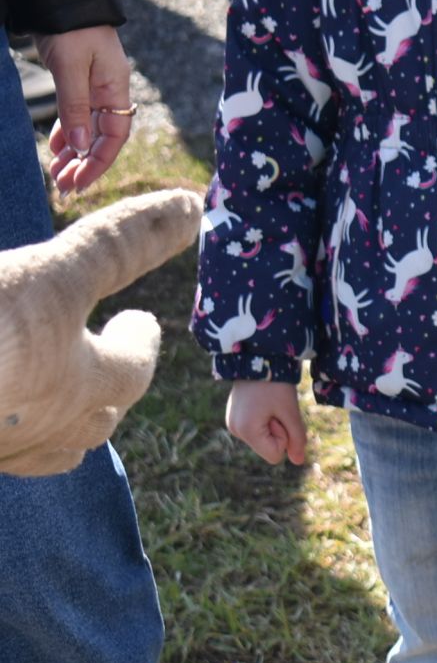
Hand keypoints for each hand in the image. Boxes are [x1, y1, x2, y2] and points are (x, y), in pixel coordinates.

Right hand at [0, 190, 195, 475]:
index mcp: (81, 383)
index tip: (142, 324)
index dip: (138, 341)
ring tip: (63, 403)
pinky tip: (5, 427)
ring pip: (53, 447)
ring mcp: (0, 448)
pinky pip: (6, 454)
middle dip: (110, 388)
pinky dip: (16, 437)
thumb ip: (117, 247)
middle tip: (108, 362)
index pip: (132, 362)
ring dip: (68, 423)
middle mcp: (48, 428)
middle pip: (98, 418)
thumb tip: (191, 208)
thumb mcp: (47, 278)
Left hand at [34, 26, 135, 194]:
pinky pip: (76, 114)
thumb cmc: (70, 26)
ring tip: (56, 173)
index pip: (114, 137)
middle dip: (83, 164)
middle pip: (101, 138)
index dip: (97, 163)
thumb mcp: (71, 68)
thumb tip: (79, 148)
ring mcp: (94, 87)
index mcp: (116, 89)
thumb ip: (75, 107)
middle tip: (63, 187)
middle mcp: (109, 92)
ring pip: (87, 129)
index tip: (78, 183)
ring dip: (73, 153)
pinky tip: (56, 148)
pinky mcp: (78, 80)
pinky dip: (67, 133)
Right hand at [226, 380, 307, 464]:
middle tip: (274, 407)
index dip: (284, 438)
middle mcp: (235, 430)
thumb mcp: (290, 412)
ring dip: (272, 424)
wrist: (257, 358)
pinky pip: (257, 430)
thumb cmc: (276, 385)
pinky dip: (265, 419)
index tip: (279, 416)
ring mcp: (232, 424)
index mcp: (246, 431)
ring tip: (268, 403)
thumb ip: (297, 439)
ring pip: (264, 439)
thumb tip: (298, 462)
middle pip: (268, 447)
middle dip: (278, 430)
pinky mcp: (234, 418)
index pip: (274, 456)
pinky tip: (262, 403)